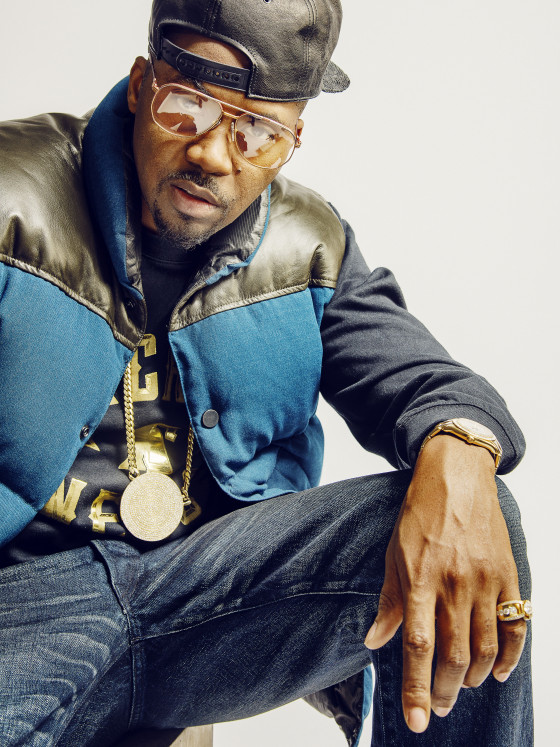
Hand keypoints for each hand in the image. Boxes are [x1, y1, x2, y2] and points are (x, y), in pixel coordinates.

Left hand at [364, 435, 525, 732]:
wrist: (456, 475)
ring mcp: (484, 581)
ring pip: (485, 648)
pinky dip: (510, 656)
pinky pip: (515, 625)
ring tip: (463, 689)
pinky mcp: (508, 575)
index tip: (418, 720)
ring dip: (474, 679)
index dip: (416, 688)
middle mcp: (454, 585)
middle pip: (454, 656)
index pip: (418, 646)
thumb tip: (374, 641)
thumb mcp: (393, 553)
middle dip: (446, 691)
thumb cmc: (420, 513)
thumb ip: (389, 601)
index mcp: (420, 580)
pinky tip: (499, 671)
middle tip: (439, 706)